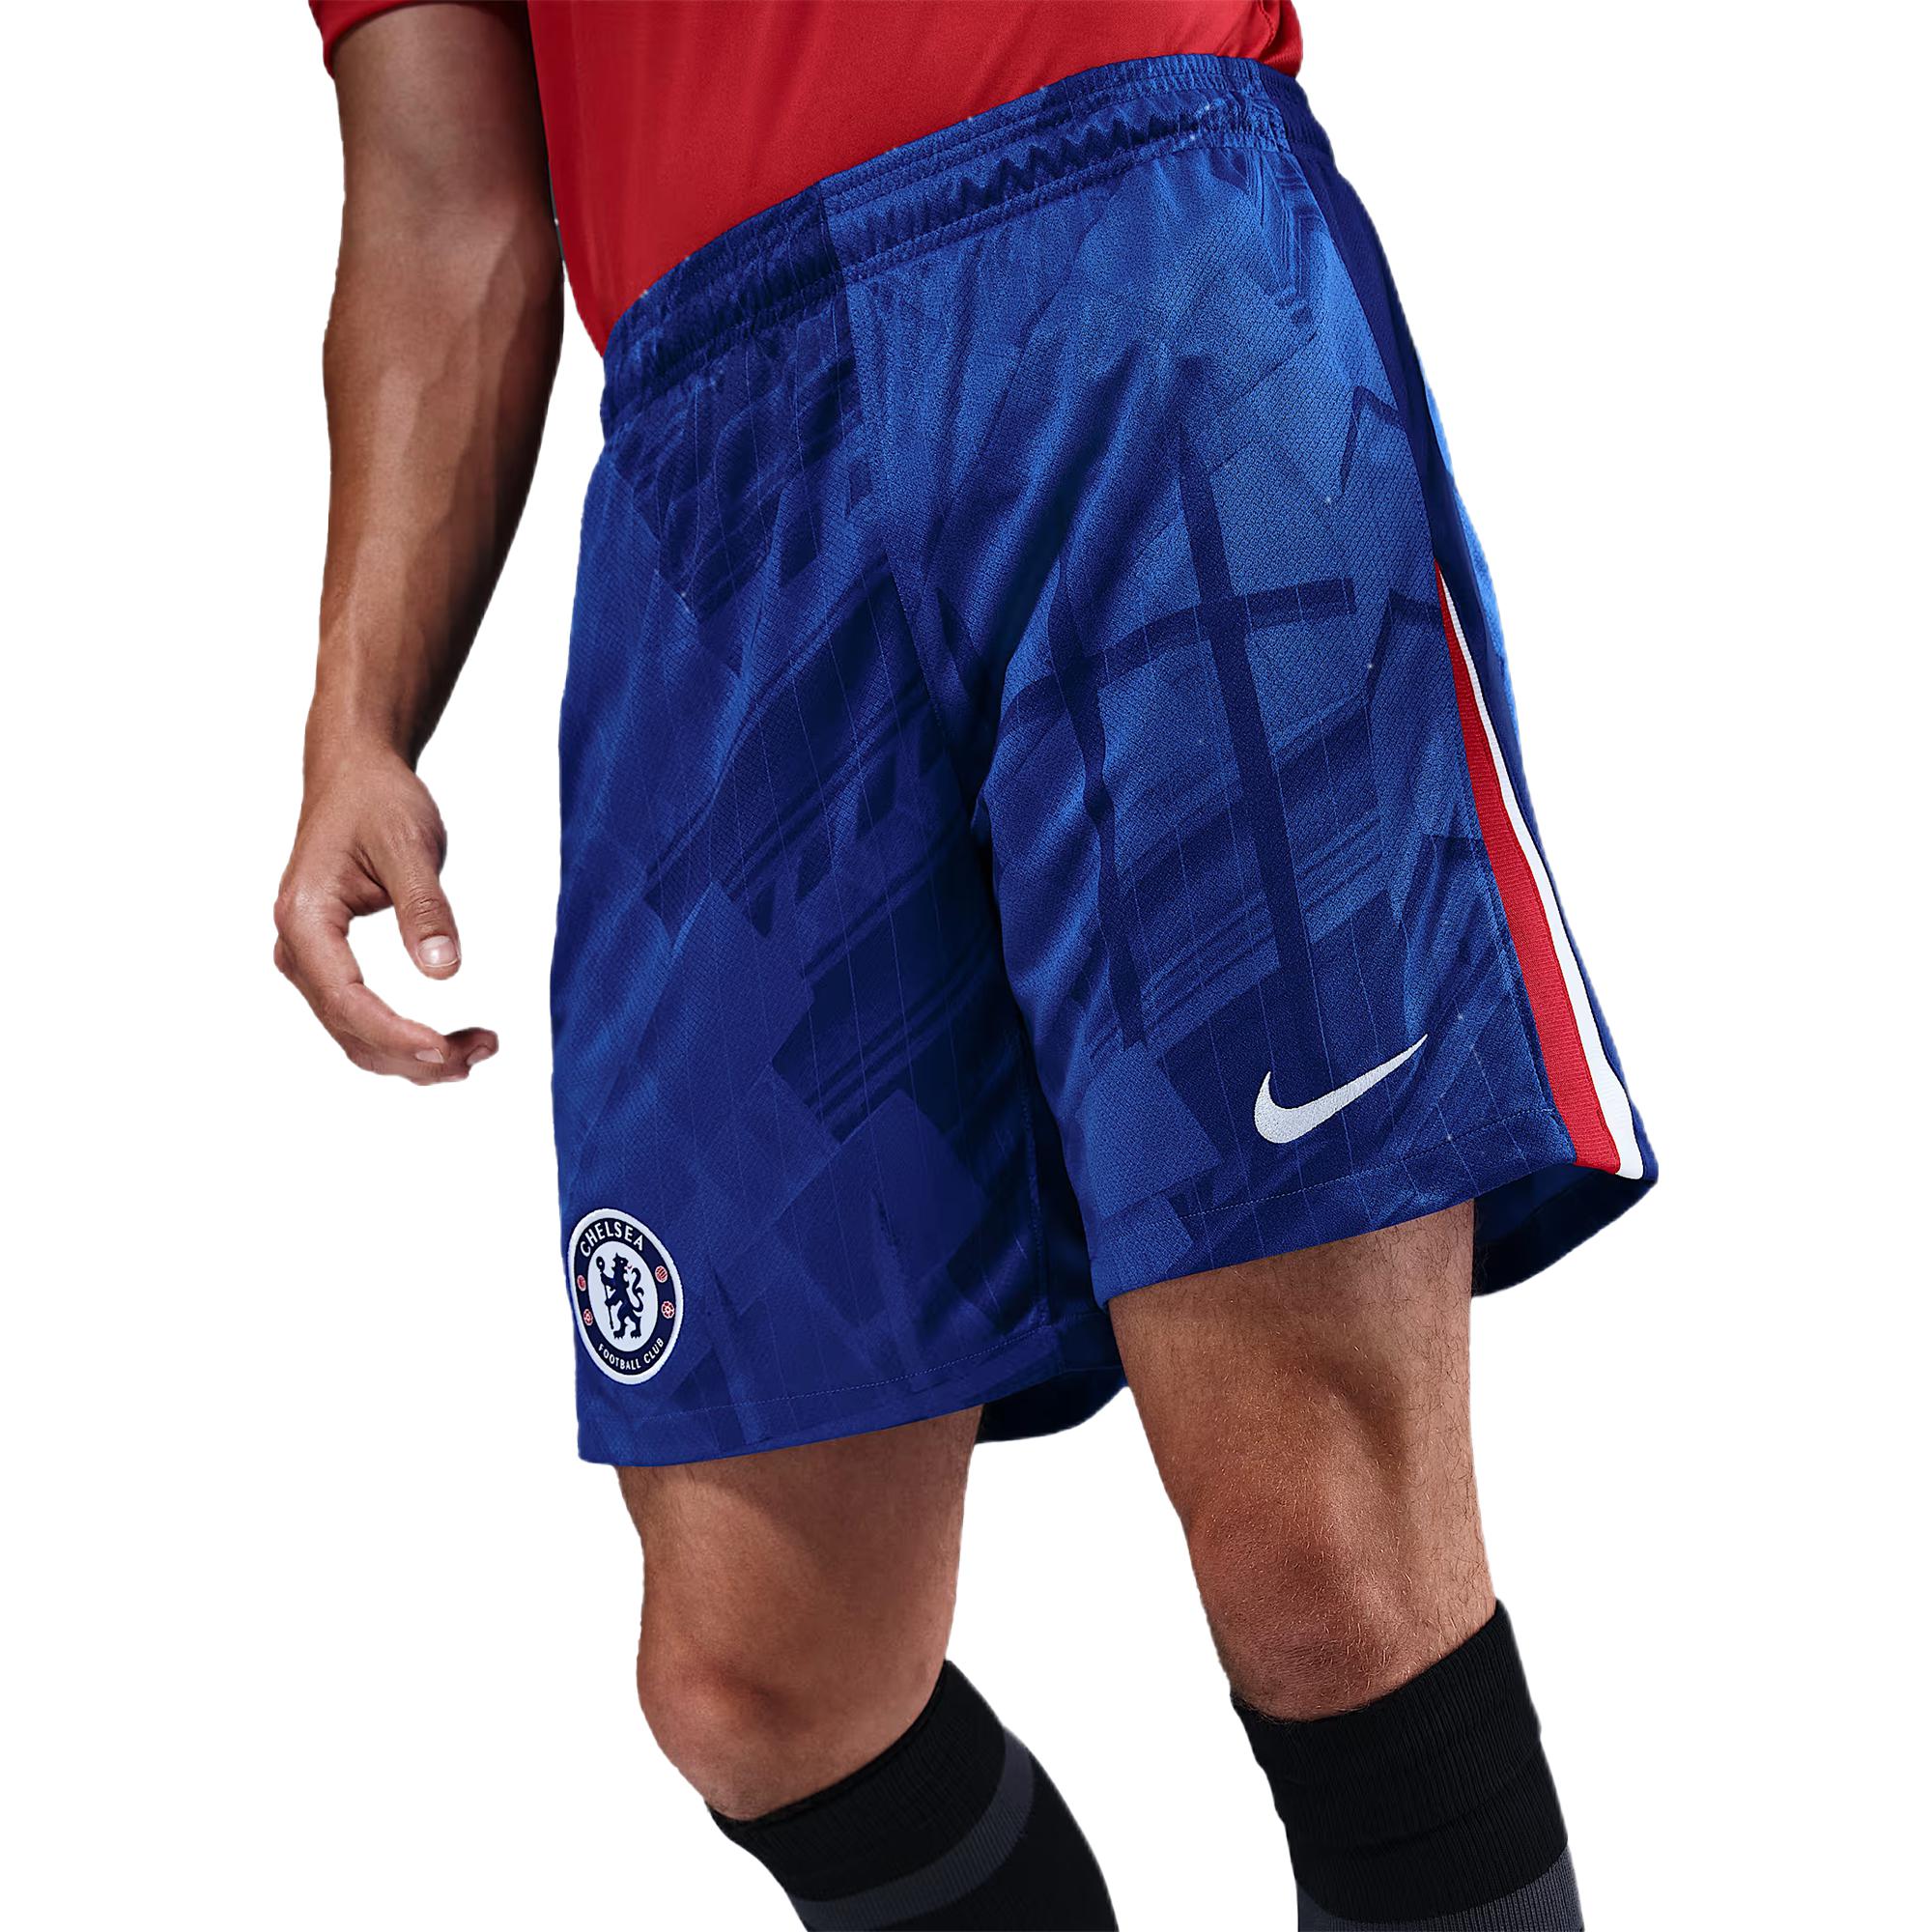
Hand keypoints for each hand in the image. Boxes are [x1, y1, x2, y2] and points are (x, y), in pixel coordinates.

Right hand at [274, 747, 496, 1083]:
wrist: (354, 776)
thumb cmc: (377, 801)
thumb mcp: (409, 844)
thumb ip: (425, 907)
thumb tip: (443, 970)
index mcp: (305, 919)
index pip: (347, 1001)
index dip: (397, 1036)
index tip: (447, 1050)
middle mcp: (297, 948)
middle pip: (350, 1031)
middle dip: (415, 1057)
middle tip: (484, 1051)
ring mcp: (311, 960)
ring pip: (356, 1036)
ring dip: (414, 1058)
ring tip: (481, 1049)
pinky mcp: (331, 963)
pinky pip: (361, 1019)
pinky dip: (404, 1039)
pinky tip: (452, 1040)